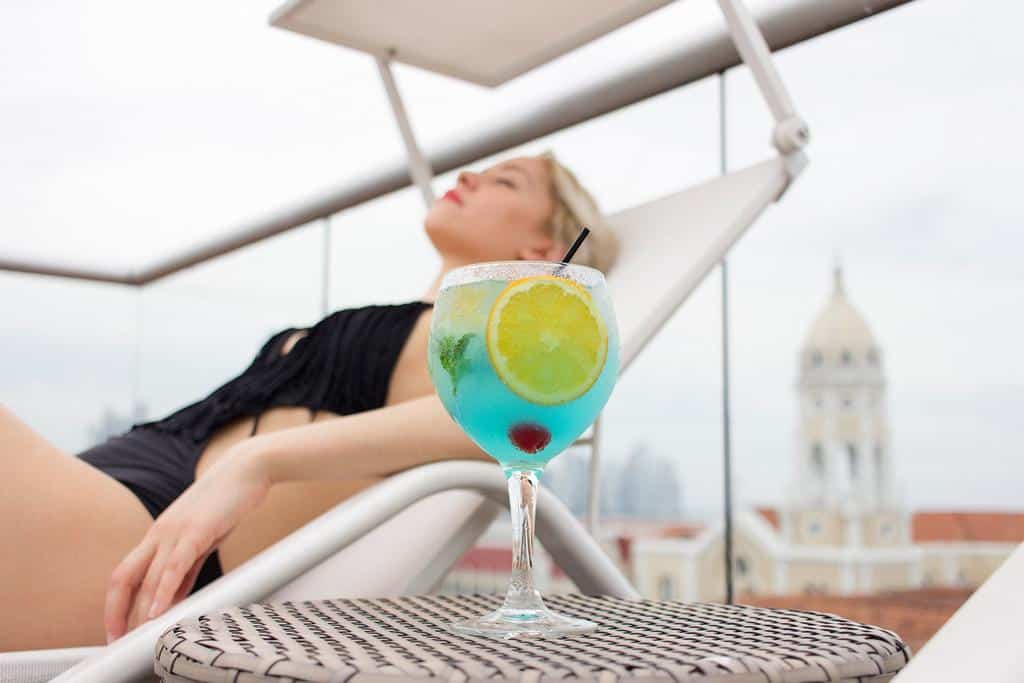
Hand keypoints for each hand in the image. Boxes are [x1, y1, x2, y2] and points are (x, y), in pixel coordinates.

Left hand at [104, 442, 270, 641]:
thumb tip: (176, 594)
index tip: (117, 628)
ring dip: (140, 610)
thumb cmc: (227, 501)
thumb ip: (187, 567)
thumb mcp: (203, 538)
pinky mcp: (195, 531)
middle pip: (123, 577)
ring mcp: (175, 531)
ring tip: (137, 635)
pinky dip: (163, 591)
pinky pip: (174, 566)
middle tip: (116, 638)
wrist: (246, 469)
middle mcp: (159, 533)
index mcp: (159, 535)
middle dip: (116, 611)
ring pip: (148, 577)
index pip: (126, 574)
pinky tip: (157, 611)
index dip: (117, 603)